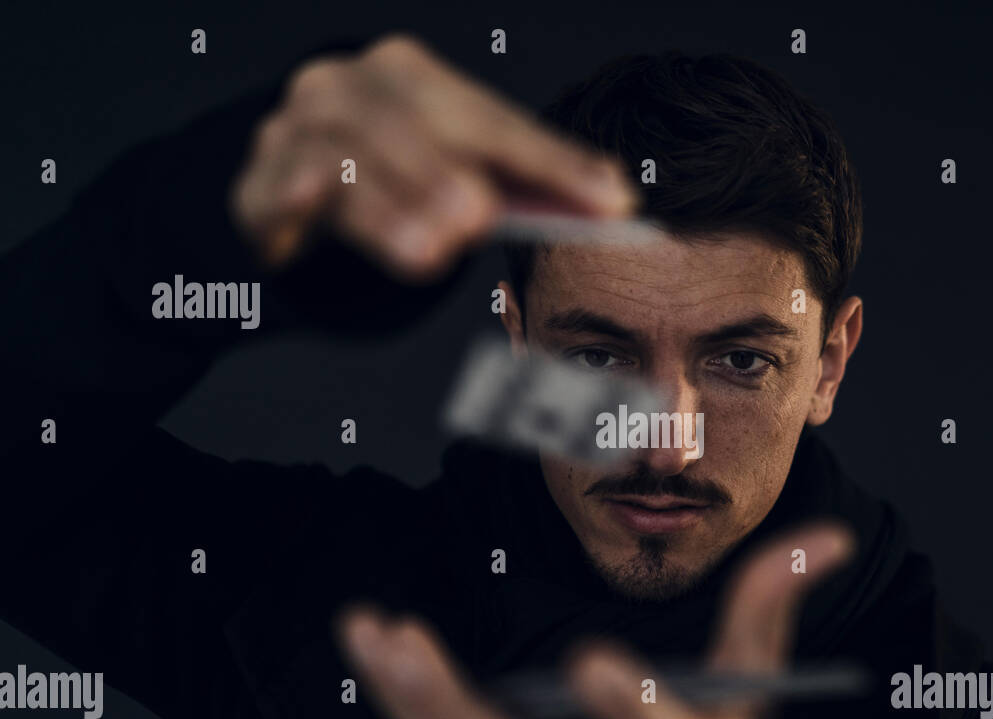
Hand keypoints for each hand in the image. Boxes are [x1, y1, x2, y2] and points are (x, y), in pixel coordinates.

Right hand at [231, 33, 638, 279]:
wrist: (284, 209)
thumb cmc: (385, 192)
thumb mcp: (453, 185)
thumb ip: (513, 187)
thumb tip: (604, 196)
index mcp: (411, 77)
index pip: (493, 118)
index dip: (553, 161)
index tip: (611, 201)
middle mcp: (353, 86)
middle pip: (415, 123)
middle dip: (454, 173)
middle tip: (484, 217)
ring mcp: (300, 125)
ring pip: (348, 153)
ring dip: (391, 201)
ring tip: (428, 247)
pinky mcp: (260, 176)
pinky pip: (281, 180)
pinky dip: (299, 191)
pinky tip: (310, 203)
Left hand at [336, 523, 853, 718]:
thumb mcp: (755, 691)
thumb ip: (771, 610)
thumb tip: (826, 537)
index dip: (634, 716)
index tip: (595, 662)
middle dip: (455, 712)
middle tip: (403, 642)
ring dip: (410, 705)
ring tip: (369, 629)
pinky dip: (413, 711)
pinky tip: (380, 646)